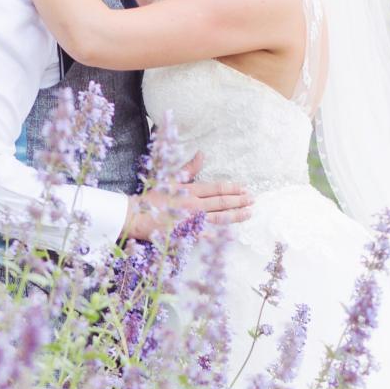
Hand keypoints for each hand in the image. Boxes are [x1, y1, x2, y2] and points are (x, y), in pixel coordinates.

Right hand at [123, 152, 253, 241]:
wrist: (136, 217)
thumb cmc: (153, 197)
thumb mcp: (170, 178)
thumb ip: (189, 168)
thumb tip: (202, 153)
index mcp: (190, 191)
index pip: (216, 188)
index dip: (232, 188)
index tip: (244, 188)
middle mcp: (193, 205)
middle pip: (221, 203)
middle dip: (239, 201)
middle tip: (253, 199)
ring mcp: (191, 221)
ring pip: (219, 218)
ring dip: (236, 216)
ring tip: (249, 213)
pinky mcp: (187, 234)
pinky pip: (207, 235)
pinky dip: (219, 234)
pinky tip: (232, 234)